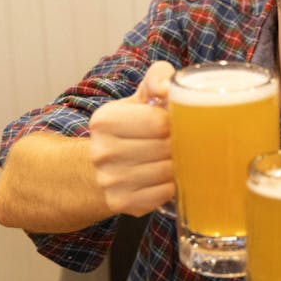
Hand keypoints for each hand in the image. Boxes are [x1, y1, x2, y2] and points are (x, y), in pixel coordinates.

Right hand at [89, 61, 175, 215]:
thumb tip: (168, 87)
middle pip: (165, 148)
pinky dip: (171, 186)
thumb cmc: (132, 127)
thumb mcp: (140, 97)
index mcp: (105, 120)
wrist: (101, 166)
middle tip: (177, 143)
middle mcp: (102, 151)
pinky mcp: (121, 203)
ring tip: (171, 159)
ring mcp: (109, 180)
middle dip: (179, 145)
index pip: (159, 123)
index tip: (173, 124)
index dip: (175, 123)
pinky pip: (164, 194)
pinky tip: (164, 178)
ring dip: (177, 166)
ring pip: (167, 172)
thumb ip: (158, 78)